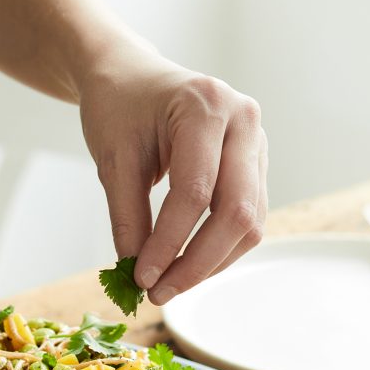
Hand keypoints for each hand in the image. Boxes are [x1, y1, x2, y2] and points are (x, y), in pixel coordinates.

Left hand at [80, 44, 267, 304]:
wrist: (131, 76)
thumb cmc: (119, 107)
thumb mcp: (113, 159)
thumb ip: (127, 216)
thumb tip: (137, 274)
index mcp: (207, 106)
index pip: (194, 191)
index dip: (169, 243)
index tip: (141, 278)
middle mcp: (244, 121)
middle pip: (236, 211)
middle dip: (198, 262)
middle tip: (160, 292)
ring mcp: (257, 142)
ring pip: (250, 221)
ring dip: (212, 262)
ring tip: (169, 284)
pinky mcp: (256, 164)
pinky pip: (248, 217)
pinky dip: (219, 248)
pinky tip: (187, 264)